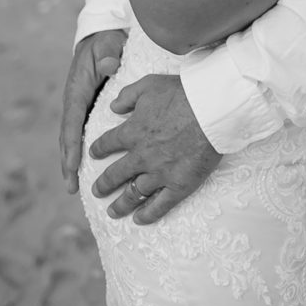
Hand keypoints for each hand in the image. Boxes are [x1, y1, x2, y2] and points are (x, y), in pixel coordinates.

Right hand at [59, 28, 127, 192]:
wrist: (102, 37)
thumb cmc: (105, 42)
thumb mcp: (107, 44)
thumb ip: (108, 54)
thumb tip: (109, 66)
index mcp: (77, 90)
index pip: (72, 122)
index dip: (71, 145)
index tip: (72, 165)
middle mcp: (74, 102)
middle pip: (68, 137)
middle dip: (68, 162)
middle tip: (71, 187)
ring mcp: (80, 108)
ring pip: (73, 139)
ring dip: (72, 162)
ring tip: (75, 187)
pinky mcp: (87, 110)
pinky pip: (82, 134)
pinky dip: (81, 152)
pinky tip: (88, 170)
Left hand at [88, 74, 221, 222]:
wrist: (212, 109)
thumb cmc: (182, 93)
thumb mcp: (149, 85)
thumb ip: (127, 96)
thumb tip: (112, 106)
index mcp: (132, 132)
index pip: (107, 144)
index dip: (99, 150)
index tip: (94, 155)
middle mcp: (141, 156)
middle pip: (115, 175)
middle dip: (103, 185)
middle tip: (97, 191)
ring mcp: (159, 173)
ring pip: (134, 194)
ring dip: (121, 205)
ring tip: (112, 212)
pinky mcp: (179, 185)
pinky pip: (160, 205)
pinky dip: (148, 214)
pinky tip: (139, 220)